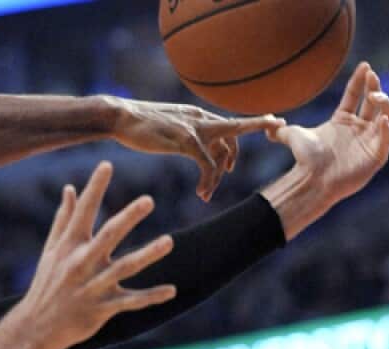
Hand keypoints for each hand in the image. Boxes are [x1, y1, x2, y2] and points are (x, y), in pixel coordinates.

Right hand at [23, 162, 176, 348]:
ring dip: (148, 254)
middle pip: (108, 236)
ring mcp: (92, 286)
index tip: (107, 164)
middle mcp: (81, 263)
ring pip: (124, 267)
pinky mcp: (102, 308)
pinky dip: (150, 297)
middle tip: (148, 201)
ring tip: (169, 241)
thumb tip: (69, 188)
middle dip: (128, 218)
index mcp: (69, 246)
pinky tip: (171, 290)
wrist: (36, 326)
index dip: (94, 188)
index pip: (83, 212)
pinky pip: (130, 302)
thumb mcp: (51, 251)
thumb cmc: (46, 284)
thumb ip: (63, 219)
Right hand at [108, 97, 283, 201]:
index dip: (248, 125)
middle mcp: (200, 119)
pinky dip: (208, 180)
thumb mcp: (165, 125)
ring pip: (221, 154)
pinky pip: (207, 165)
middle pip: (236, 128)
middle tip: (267, 140)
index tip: (270, 122)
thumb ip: (180, 131)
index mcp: (196, 115)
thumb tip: (185, 141)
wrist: (118, 116)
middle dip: (259, 127)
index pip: (227, 121)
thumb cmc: (135, 124)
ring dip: (217, 177)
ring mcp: (195, 129)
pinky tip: (201, 192)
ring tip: (206, 193)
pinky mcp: (186, 141)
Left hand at [266, 62, 388, 205]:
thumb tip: (267, 122)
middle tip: (371, 76)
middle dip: (375, 87)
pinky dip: (385, 129)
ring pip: (387, 115)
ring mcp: (370, 141)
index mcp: (343, 120)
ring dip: (385, 103)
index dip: (360, 80)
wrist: (311, 179)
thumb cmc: (305, 159)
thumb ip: (280, 129)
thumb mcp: (292, 137)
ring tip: (374, 95)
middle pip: (374, 102)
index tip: (365, 65)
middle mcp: (359, 128)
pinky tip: (380, 119)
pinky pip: (386, 139)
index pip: (355, 95)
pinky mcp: (376, 156)